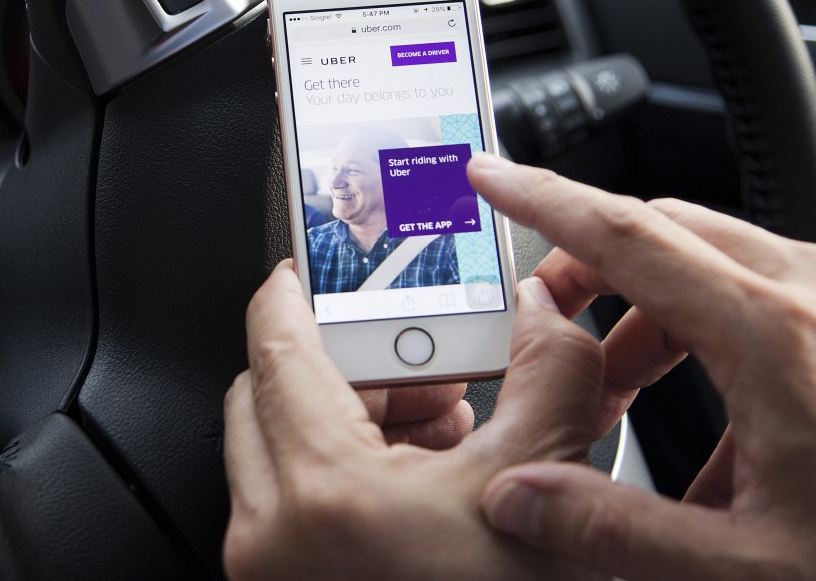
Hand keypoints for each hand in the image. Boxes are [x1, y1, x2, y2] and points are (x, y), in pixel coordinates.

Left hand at [222, 260, 606, 580]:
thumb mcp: (543, 484)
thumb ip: (546, 372)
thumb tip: (540, 311)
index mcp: (322, 490)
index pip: (275, 344)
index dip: (294, 289)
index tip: (307, 264)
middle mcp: (271, 531)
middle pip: (268, 390)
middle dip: (344, 363)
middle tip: (416, 359)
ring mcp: (268, 568)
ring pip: (273, 445)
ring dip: (343, 414)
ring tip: (433, 423)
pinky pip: (284, 499)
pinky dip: (335, 468)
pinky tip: (416, 479)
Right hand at [468, 152, 815, 580]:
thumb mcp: (756, 572)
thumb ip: (619, 533)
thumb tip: (523, 501)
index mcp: (775, 336)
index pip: (627, 235)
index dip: (543, 201)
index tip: (491, 175)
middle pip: (664, 232)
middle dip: (588, 264)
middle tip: (543, 319)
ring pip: (714, 263)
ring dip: (650, 311)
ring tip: (623, 394)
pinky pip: (767, 298)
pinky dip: (711, 336)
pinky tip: (714, 440)